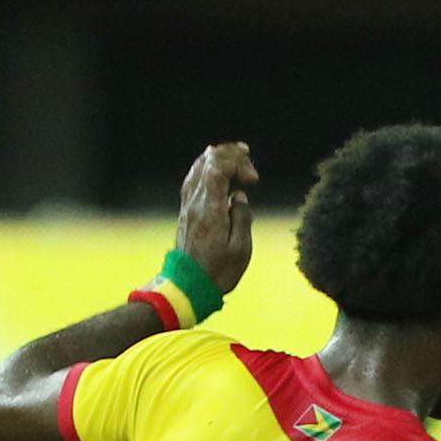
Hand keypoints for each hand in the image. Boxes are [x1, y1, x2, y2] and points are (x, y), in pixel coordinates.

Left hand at [176, 142, 258, 294]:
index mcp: (210, 209)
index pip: (217, 169)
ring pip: (198, 168)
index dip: (237, 164)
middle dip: (228, 154)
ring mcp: (188, 205)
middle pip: (206, 162)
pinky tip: (215, 168)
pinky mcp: (187, 211)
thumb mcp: (241, 249)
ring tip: (235, 154)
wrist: (189, 286)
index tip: (253, 179)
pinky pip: (194, 179)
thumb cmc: (218, 271)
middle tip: (247, 154)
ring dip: (216, 158)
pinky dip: (207, 168)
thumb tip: (239, 197)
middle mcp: (195, 202)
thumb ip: (242, 217)